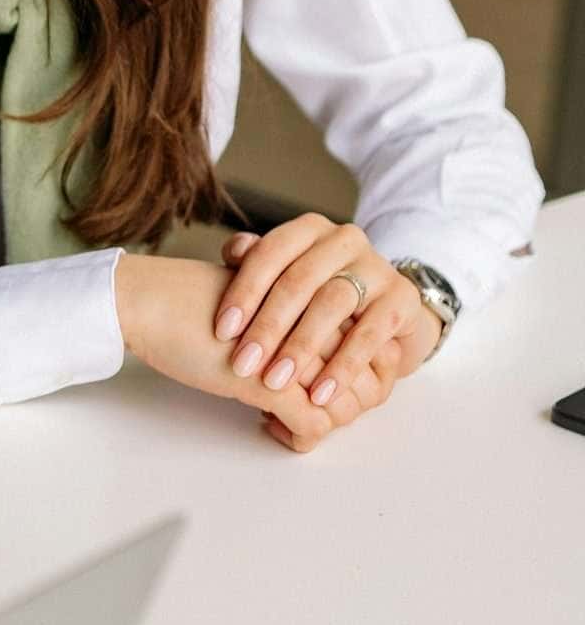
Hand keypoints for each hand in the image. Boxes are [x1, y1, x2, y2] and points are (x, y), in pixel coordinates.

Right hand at [115, 253, 397, 452]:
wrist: (153, 303)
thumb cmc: (196, 301)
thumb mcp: (262, 303)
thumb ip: (295, 318)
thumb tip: (318, 357)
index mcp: (322, 296)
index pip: (375, 348)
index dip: (359, 378)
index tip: (326, 389)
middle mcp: (323, 323)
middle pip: (369, 381)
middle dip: (345, 405)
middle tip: (307, 409)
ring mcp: (303, 355)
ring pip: (345, 408)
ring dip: (322, 422)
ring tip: (283, 417)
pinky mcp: (275, 384)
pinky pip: (314, 428)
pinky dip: (297, 438)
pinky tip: (269, 427)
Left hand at [214, 216, 438, 441]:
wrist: (382, 310)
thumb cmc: (316, 296)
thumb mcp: (284, 277)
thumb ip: (253, 263)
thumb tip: (234, 252)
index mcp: (308, 229)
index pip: (270, 253)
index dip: (244, 291)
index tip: (222, 330)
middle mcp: (344, 240)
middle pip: (299, 281)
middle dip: (267, 326)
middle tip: (243, 364)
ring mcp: (377, 268)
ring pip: (332, 304)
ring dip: (301, 347)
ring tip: (275, 382)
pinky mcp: (402, 299)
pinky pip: (370, 334)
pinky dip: (343, 366)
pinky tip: (320, 394)